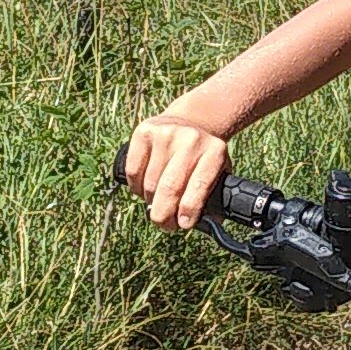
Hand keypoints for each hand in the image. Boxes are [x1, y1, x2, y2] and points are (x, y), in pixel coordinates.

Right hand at [121, 110, 231, 229]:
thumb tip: (208, 225)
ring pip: (150, 183)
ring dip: (150, 202)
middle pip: (170, 188)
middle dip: (164, 214)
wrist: (186, 124)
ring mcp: (166, 134)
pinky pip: (133, 172)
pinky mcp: (144, 133)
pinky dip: (136, 188)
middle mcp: (191, 140)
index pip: (199, 186)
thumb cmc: (201, 158)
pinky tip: (143, 189)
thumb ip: (214, 197)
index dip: (189, 210)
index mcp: (214, 151)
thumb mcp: (217, 172)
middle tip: (164, 224)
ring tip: (156, 204)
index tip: (183, 224)